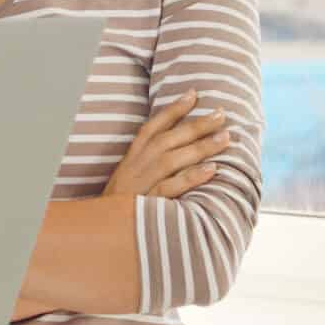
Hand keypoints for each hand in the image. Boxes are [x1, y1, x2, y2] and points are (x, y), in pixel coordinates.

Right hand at [101, 92, 229, 200]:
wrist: (99, 230)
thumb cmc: (119, 204)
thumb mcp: (129, 177)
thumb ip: (147, 162)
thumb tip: (177, 148)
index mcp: (132, 157)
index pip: (153, 127)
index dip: (173, 109)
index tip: (193, 94)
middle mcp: (137, 166)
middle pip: (169, 139)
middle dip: (196, 125)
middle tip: (221, 114)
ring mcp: (141, 183)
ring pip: (173, 159)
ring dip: (200, 147)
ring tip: (225, 138)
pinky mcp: (146, 202)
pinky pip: (172, 187)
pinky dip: (191, 177)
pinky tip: (212, 170)